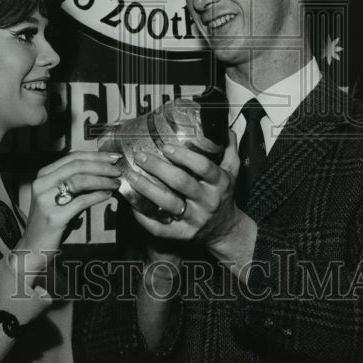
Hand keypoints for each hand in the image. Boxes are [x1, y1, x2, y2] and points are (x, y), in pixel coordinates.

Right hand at [15, 151, 120, 277]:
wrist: (33, 247)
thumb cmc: (50, 220)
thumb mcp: (57, 195)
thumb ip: (73, 181)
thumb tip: (102, 169)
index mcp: (43, 175)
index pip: (72, 157)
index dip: (95, 155)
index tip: (113, 157)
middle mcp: (41, 184)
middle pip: (77, 166)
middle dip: (102, 166)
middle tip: (118, 169)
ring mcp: (45, 200)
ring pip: (79, 181)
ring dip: (102, 180)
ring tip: (115, 183)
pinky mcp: (53, 217)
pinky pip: (80, 202)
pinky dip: (97, 196)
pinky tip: (107, 195)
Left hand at [125, 131, 240, 247]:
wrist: (226, 230)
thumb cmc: (224, 196)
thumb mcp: (232, 173)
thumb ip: (229, 150)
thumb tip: (225, 128)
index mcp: (219, 183)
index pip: (203, 167)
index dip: (184, 156)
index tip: (166, 147)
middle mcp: (207, 201)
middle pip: (181, 182)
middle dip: (158, 168)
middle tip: (140, 156)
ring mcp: (194, 219)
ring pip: (168, 203)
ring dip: (146, 189)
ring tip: (130, 176)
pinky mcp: (182, 234)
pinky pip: (160, 228)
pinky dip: (144, 217)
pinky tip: (132, 204)